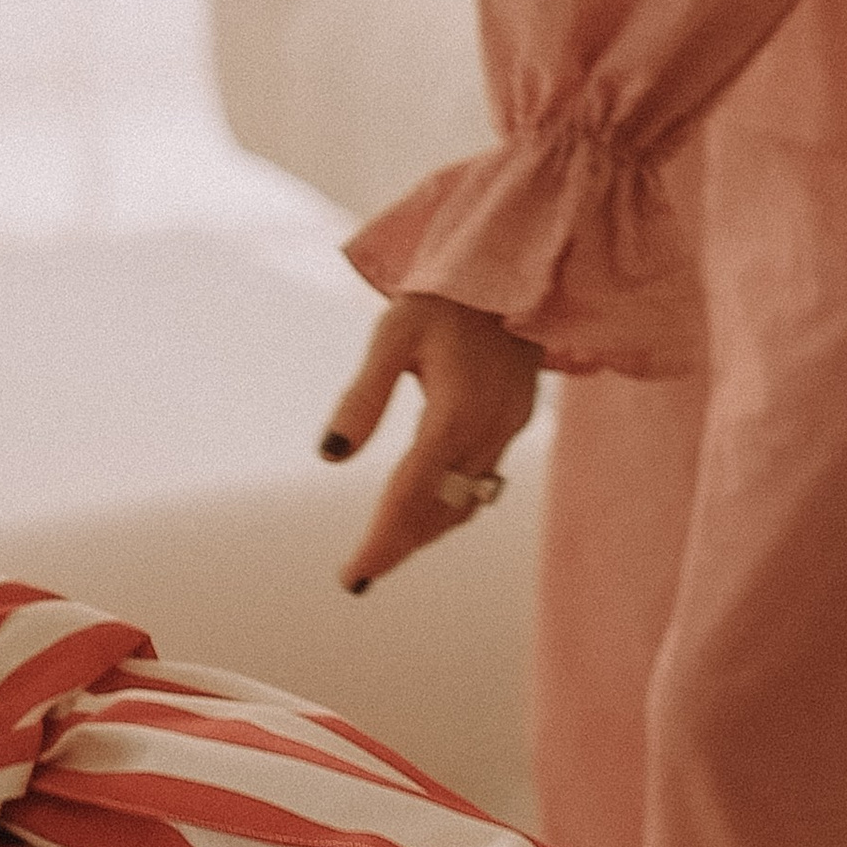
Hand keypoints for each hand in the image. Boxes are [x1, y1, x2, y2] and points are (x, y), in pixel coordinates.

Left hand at [320, 294, 539, 592]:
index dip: (381, 541)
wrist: (511, 269)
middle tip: (358, 575)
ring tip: (384, 550)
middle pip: (439, 511)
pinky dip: (449, 506)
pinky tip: (423, 513)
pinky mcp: (516, 423)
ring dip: (426, 532)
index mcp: (454, 411)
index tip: (352, 577)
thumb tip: (330, 457)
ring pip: (465, 504)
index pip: (410, 495)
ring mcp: (507, 428)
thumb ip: (362, 396)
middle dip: (399, 545)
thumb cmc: (440, 298)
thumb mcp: (391, 334)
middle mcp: (487, 428)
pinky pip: (482, 483)